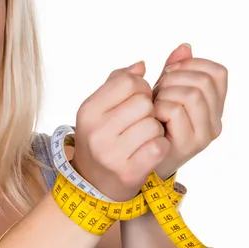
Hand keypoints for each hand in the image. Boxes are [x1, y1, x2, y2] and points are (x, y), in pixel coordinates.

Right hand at [72, 61, 169, 200]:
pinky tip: (149, 150)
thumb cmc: (101, 137)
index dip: (141, 87)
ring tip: (144, 137)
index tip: (137, 99)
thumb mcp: (99, 108)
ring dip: (155, 130)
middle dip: (150, 110)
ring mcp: (111, 153)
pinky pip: (159, 147)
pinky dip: (160, 147)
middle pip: (144, 102)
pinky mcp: (128, 172)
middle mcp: (96, 131)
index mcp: (88, 110)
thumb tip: (141, 65)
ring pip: (154, 125)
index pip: (128, 81)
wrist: (93, 182)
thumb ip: (118, 82)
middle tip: (142, 120)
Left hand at [152, 43, 227, 179]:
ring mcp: (204, 134)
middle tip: (158, 91)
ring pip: (191, 94)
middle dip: (173, 78)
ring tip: (155, 106)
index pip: (218, 72)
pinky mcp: (188, 144)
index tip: (169, 72)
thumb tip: (184, 47)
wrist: (137, 155)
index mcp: (213, 104)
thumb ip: (175, 69)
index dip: (191, 65)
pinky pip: (175, 110)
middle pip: (203, 81)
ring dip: (165, 94)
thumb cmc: (150, 120)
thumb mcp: (162, 89)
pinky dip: (158, 108)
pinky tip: (152, 118)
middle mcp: (215, 120)